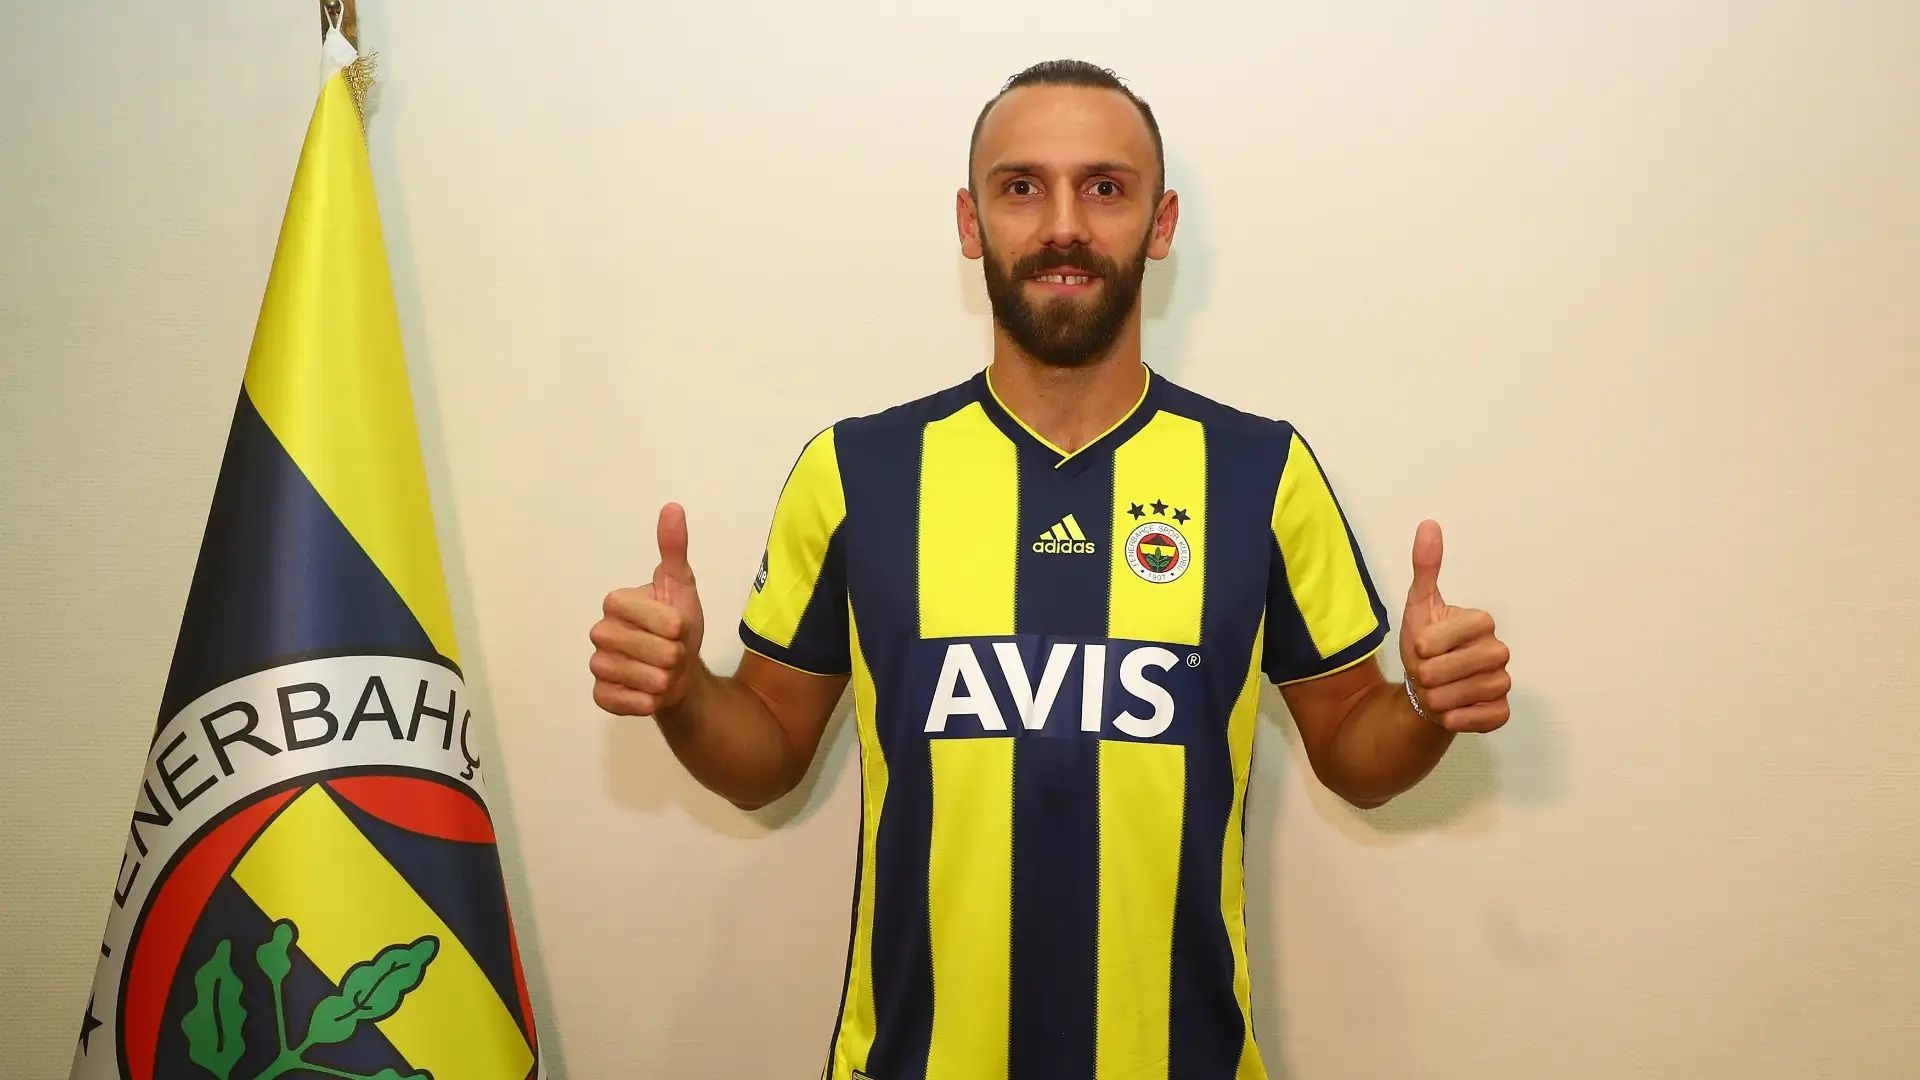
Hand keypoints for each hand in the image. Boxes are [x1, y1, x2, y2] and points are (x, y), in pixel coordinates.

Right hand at [590, 502, 707, 716]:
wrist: (680, 673)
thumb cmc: (678, 628)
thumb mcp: (682, 587)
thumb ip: (674, 550)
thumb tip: (673, 508)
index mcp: (616, 602)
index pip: (651, 615)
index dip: (673, 624)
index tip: (677, 626)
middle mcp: (600, 631)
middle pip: (650, 649)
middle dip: (673, 654)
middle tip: (673, 653)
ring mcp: (597, 664)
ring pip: (641, 677)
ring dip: (664, 679)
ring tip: (664, 672)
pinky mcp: (601, 695)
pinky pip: (626, 701)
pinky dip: (646, 701)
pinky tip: (650, 692)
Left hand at [1399, 519, 1511, 732]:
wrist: (1424, 691)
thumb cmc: (1424, 647)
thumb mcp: (1418, 606)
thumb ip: (1425, 568)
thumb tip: (1429, 525)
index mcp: (1482, 623)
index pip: (1452, 633)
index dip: (1427, 644)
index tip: (1421, 647)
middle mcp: (1499, 651)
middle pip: (1453, 668)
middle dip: (1427, 675)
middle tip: (1425, 674)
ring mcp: (1503, 682)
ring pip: (1464, 695)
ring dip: (1437, 699)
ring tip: (1434, 692)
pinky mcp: (1501, 712)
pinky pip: (1482, 719)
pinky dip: (1458, 718)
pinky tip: (1449, 712)